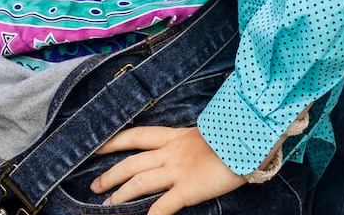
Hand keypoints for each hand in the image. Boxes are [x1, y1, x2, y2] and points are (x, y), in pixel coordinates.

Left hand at [93, 126, 244, 214]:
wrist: (248, 143)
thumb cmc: (232, 140)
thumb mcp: (204, 136)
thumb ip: (187, 145)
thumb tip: (177, 154)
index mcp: (174, 137)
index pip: (136, 136)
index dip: (114, 142)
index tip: (97, 149)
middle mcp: (170, 153)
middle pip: (131, 163)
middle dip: (110, 175)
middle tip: (95, 186)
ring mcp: (177, 171)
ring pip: (138, 183)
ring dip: (120, 195)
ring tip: (107, 205)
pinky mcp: (187, 190)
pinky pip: (161, 207)